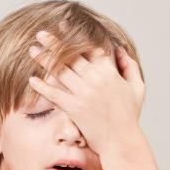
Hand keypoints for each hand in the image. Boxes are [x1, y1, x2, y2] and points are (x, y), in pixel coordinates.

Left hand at [28, 31, 144, 155]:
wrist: (122, 141)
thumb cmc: (129, 117)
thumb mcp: (137, 88)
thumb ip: (130, 67)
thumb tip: (119, 51)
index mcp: (110, 72)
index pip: (89, 50)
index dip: (74, 38)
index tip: (63, 29)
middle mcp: (96, 80)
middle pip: (71, 56)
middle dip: (54, 44)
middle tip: (41, 35)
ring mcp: (85, 94)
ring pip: (61, 71)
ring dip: (45, 59)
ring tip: (33, 51)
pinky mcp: (75, 108)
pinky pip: (55, 94)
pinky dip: (43, 87)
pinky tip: (32, 80)